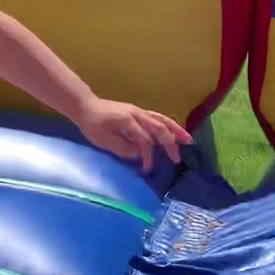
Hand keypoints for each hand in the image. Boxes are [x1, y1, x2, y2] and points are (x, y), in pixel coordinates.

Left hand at [72, 97, 192, 172]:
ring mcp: (139, 112)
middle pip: (159, 127)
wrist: (86, 106)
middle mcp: (137, 114)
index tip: (147, 168)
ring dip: (175, 130)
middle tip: (177, 158)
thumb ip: (121, 147)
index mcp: (127, 121)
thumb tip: (137, 155)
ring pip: (161, 120)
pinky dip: (168, 125)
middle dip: (170, 142)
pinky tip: (175, 132)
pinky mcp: (138, 113)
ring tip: (188, 140)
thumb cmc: (92, 124)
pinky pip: (157, 118)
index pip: (144, 139)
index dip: (148, 155)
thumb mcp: (102, 140)